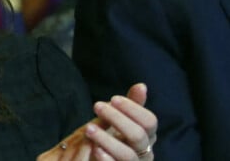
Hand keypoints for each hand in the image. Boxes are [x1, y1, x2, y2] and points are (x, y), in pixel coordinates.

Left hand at [37, 83, 156, 159]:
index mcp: (147, 135)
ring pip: (127, 155)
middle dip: (116, 119)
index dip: (133, 109)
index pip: (150, 121)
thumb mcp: (121, 118)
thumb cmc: (113, 136)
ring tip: (88, 128)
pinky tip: (95, 149)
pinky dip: (106, 159)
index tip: (113, 99)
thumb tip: (141, 86)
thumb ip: (131, 105)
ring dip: (106, 140)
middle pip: (138, 136)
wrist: (98, 156)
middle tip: (96, 106)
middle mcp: (144, 152)